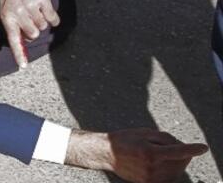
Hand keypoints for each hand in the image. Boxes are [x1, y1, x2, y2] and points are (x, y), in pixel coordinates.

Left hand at [0, 0, 59, 67]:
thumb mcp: (5, 7)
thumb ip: (13, 23)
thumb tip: (24, 40)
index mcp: (7, 16)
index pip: (13, 39)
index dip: (19, 54)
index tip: (23, 67)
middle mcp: (19, 13)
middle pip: (33, 34)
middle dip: (33, 30)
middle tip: (31, 20)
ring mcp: (32, 7)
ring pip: (43, 26)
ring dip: (42, 21)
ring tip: (36, 10)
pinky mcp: (44, 1)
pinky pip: (53, 18)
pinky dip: (53, 18)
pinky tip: (48, 12)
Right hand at [66, 128, 207, 182]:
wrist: (106, 154)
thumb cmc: (125, 139)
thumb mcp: (145, 132)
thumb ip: (166, 138)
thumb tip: (182, 147)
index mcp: (150, 153)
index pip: (178, 151)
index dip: (192, 149)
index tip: (203, 147)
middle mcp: (152, 168)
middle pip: (180, 161)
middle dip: (179, 151)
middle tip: (163, 144)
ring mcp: (151, 179)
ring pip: (177, 170)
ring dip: (175, 161)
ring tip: (157, 153)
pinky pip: (169, 177)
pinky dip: (170, 169)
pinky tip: (159, 162)